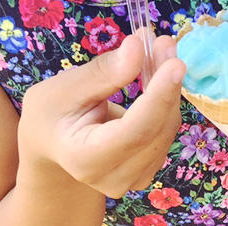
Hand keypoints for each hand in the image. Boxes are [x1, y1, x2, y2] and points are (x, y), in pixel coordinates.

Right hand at [18, 34, 185, 198]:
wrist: (53, 149)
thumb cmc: (52, 117)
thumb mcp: (63, 89)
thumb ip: (103, 74)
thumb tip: (138, 49)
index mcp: (87, 160)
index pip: (135, 131)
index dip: (159, 98)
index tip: (176, 64)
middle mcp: (116, 178)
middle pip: (156, 128)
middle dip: (165, 83)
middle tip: (164, 43)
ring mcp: (136, 179)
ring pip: (166, 128)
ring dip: (167, 88)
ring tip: (156, 54)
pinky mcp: (149, 170)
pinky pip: (166, 130)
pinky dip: (165, 101)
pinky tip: (155, 79)